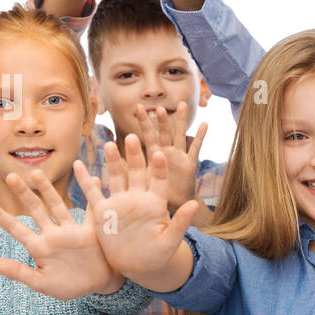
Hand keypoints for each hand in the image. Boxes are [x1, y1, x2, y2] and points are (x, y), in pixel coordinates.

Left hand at [0, 169, 121, 299]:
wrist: (99, 285)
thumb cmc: (69, 286)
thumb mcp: (43, 283)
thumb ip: (20, 272)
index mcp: (39, 247)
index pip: (16, 228)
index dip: (0, 216)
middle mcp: (53, 234)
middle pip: (35, 210)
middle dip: (23, 194)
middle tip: (10, 176)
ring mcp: (72, 231)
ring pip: (58, 206)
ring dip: (47, 190)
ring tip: (36, 174)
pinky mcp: (91, 231)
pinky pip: (91, 210)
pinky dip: (92, 195)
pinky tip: (91, 178)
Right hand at [76, 133, 199, 279]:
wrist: (140, 266)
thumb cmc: (159, 255)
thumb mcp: (170, 240)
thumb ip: (181, 222)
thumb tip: (194, 204)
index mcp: (156, 203)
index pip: (159, 180)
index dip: (159, 168)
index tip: (159, 154)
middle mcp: (138, 198)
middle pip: (136, 172)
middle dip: (134, 156)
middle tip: (132, 137)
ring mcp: (120, 203)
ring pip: (116, 177)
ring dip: (112, 161)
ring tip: (109, 145)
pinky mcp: (104, 211)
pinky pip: (92, 193)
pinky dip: (85, 180)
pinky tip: (78, 164)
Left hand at [132, 100, 210, 214]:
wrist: (170, 209)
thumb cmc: (151, 196)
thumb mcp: (137, 181)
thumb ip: (125, 168)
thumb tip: (109, 157)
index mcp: (152, 155)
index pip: (147, 135)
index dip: (143, 122)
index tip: (137, 107)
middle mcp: (165, 153)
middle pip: (162, 133)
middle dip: (160, 120)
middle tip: (158, 107)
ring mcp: (178, 157)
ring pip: (179, 135)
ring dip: (181, 120)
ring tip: (181, 105)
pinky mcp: (189, 164)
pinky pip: (196, 148)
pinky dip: (200, 136)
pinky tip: (204, 124)